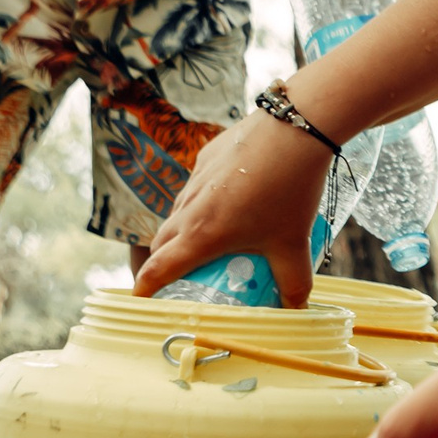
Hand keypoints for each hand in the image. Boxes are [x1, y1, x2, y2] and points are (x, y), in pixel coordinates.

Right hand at [133, 109, 332, 303]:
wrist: (298, 128)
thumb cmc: (291, 190)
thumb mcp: (293, 244)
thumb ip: (294, 283)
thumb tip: (295, 310)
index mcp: (202, 234)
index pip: (157, 268)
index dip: (145, 288)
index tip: (140, 299)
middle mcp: (191, 206)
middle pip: (163, 241)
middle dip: (164, 262)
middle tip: (180, 277)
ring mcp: (197, 178)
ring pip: (178, 212)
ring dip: (183, 231)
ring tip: (207, 241)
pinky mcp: (208, 156)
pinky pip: (196, 186)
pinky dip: (202, 201)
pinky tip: (231, 201)